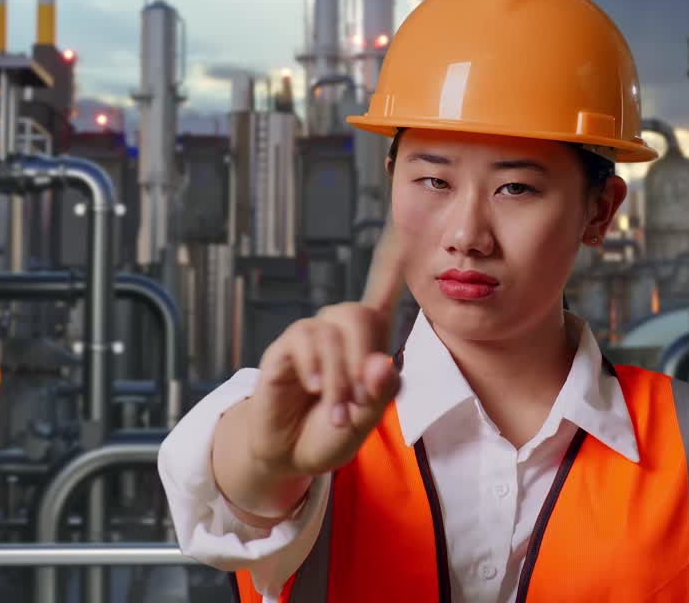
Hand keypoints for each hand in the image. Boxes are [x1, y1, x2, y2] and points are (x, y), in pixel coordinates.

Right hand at [244, 223, 405, 477]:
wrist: (291, 454)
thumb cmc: (332, 431)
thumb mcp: (365, 420)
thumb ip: (380, 393)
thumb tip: (382, 364)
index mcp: (367, 344)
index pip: (381, 296)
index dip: (392, 265)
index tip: (405, 233)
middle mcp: (338, 332)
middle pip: (357, 314)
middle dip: (362, 359)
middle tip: (359, 402)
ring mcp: (309, 338)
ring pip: (331, 333)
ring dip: (339, 378)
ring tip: (338, 414)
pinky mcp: (283, 350)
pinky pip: (304, 340)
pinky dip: (316, 366)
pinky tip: (315, 388)